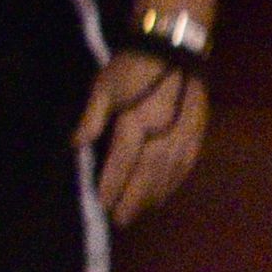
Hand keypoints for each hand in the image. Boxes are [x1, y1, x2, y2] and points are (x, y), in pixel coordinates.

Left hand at [75, 47, 208, 225]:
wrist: (174, 50)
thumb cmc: (133, 67)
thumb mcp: (104, 85)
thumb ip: (91, 118)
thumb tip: (76, 146)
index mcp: (138, 120)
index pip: (123, 160)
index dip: (112, 184)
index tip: (101, 203)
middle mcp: (163, 135)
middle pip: (147, 176)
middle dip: (132, 200)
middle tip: (118, 221)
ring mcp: (184, 139)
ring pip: (167, 177)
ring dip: (150, 198)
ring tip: (135, 213)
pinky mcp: (196, 138)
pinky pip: (184, 170)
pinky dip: (170, 187)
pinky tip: (160, 197)